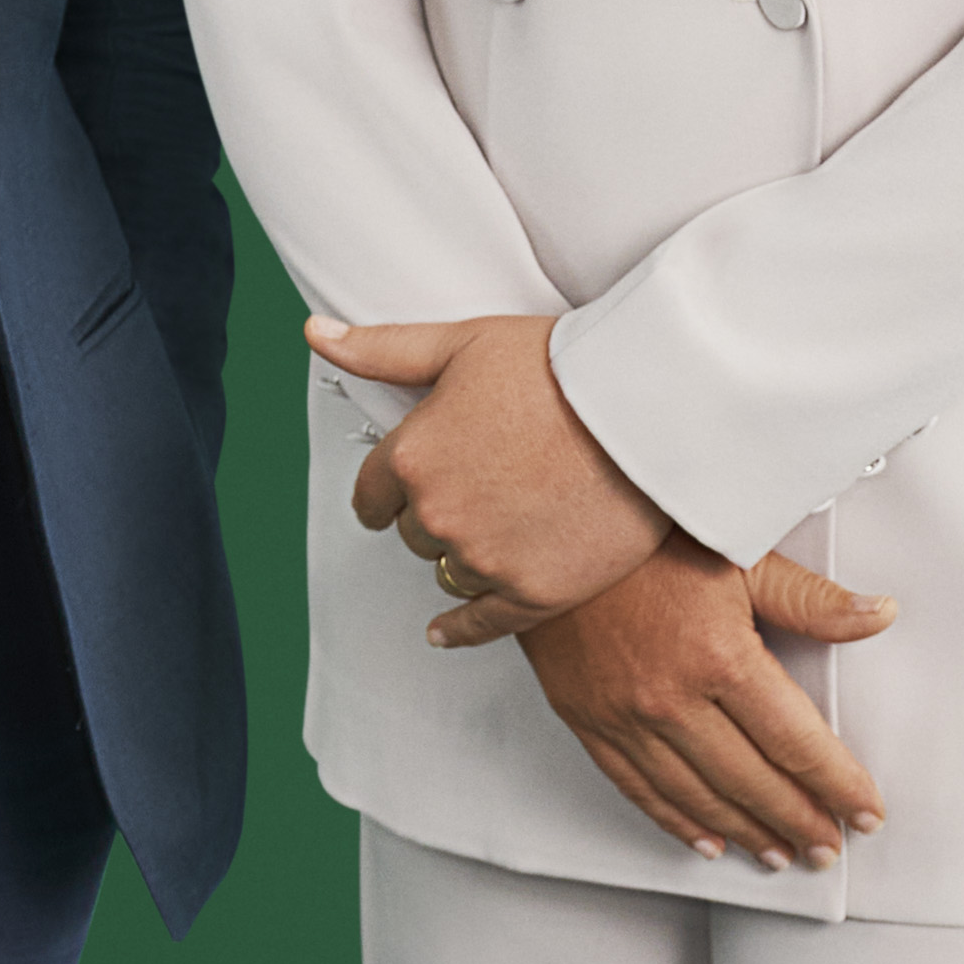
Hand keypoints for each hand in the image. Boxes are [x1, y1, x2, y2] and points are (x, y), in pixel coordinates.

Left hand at [315, 310, 669, 625]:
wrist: (647, 406)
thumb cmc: (561, 366)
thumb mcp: (463, 343)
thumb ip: (383, 349)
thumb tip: (316, 333)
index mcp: (412, 457)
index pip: (372, 496)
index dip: (389, 492)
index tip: (401, 494)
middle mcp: (438, 514)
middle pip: (415, 535)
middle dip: (440, 514)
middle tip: (487, 486)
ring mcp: (485, 559)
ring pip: (449, 573)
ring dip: (466, 555)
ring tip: (505, 526)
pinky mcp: (533, 593)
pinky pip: (480, 625)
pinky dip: (460, 628)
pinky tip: (446, 630)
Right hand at [504, 538, 899, 868]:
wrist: (544, 521)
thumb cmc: (641, 529)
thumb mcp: (739, 550)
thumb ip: (810, 598)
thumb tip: (876, 615)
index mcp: (719, 654)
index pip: (796, 742)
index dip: (837, 785)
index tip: (863, 811)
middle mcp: (670, 696)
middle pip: (752, 781)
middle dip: (801, 821)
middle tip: (831, 846)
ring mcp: (624, 715)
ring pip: (697, 796)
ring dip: (746, 832)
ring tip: (781, 852)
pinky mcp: (587, 719)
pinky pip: (638, 788)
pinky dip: (678, 821)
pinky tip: (708, 838)